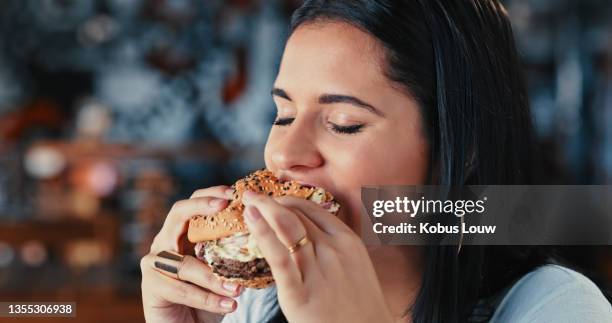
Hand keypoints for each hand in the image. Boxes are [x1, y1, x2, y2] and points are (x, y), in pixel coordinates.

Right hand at [140, 186, 243, 322]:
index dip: (211, 194)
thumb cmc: (211, 297)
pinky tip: (230, 304)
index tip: (233, 193)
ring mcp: (154, 263)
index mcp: (182, 233)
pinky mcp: (151, 286)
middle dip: (202, 207)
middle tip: (226, 207)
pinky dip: (208, 298)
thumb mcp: (225, 269)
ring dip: (214, 277)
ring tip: (238, 288)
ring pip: (186, 263)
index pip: (194, 203)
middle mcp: (165, 242)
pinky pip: (182, 289)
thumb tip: (263, 231)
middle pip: (178, 213)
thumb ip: (234, 250)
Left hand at [241, 190, 393, 322]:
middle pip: (296, 215)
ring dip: (263, 209)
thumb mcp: (356, 269)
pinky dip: (264, 233)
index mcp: (347, 241)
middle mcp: (333, 250)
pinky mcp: (300, 293)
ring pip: (287, 227)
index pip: (311, 209)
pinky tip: (252, 220)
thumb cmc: (361, 308)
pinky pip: (279, 256)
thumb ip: (336, 249)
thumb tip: (313, 236)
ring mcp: (317, 270)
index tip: (272, 200)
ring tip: (247, 200)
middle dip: (270, 202)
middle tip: (252, 196)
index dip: (287, 200)